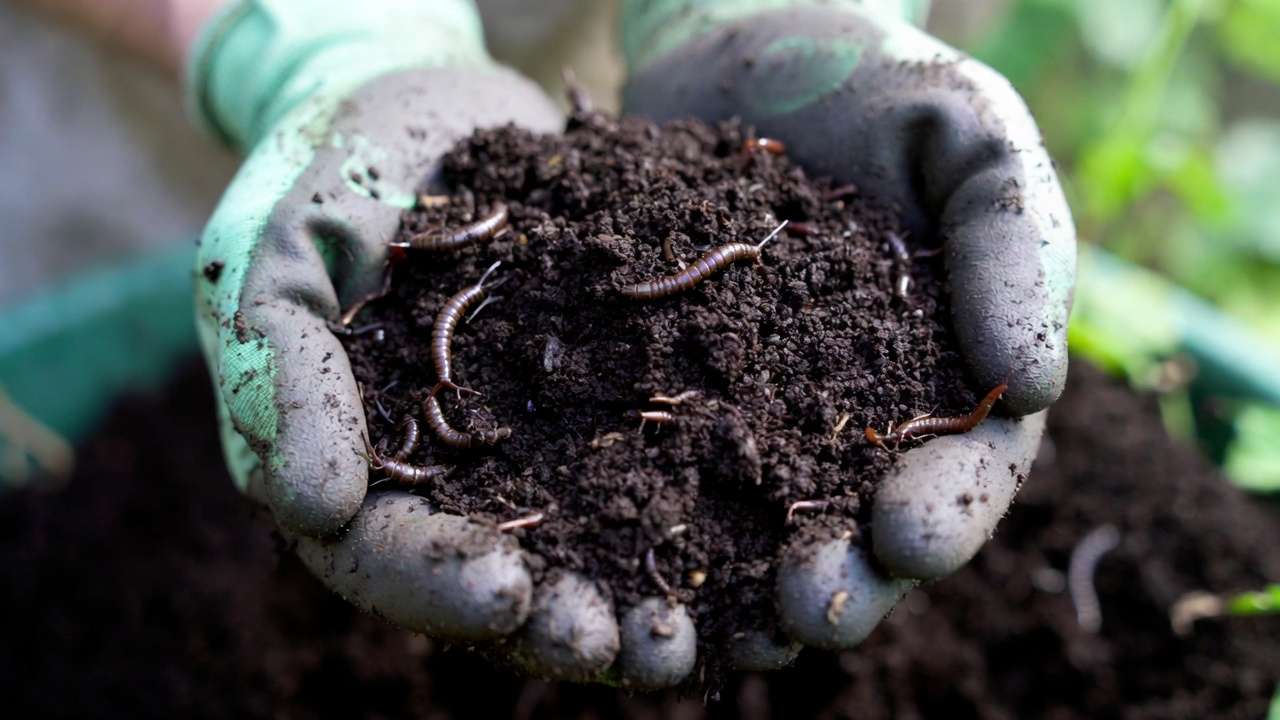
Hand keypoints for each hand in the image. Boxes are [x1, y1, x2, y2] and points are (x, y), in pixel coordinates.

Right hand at [193, 0, 694, 686]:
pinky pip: (651, 461)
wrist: (420, 106)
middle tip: (634, 648)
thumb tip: (309, 508)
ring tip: (708, 633)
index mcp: (354, 469)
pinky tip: (760, 541)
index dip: (439, 585)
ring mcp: (533, 445)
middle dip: (561, 623)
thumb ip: (281, 377)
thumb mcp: (277, 261)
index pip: (381, 557)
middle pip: (497, 582)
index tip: (508, 592)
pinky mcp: (604, 399)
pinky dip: (699, 507)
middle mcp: (450, 480)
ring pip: (585, 546)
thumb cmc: (325, 179)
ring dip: (642, 597)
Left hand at [622, 0, 1074, 667]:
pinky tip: (612, 560)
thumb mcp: (965, 132)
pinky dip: (638, 524)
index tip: (908, 536)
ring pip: (751, 528)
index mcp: (944, 375)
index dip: (945, 512)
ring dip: (737, 587)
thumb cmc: (871, 81)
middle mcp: (849, 419)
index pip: (966, 468)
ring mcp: (748, 415)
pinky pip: (649, 472)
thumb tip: (1039, 383)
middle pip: (856, 524)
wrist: (730, 40)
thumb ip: (1015, 242)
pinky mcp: (657, 396)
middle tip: (809, 605)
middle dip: (841, 574)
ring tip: (716, 620)